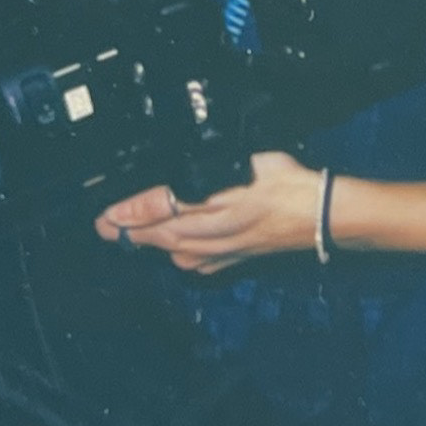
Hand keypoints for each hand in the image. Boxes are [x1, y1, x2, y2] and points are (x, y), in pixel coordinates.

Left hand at [95, 152, 325, 274]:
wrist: (321, 215)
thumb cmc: (287, 187)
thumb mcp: (246, 164)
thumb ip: (211, 168)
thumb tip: (180, 174)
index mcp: (209, 211)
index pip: (158, 210)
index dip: (129, 213)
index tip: (106, 216)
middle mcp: (210, 237)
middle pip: (159, 236)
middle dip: (128, 232)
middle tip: (103, 227)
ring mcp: (220, 252)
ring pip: (174, 250)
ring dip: (150, 243)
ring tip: (127, 235)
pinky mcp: (232, 258)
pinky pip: (195, 260)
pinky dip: (177, 253)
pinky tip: (174, 249)